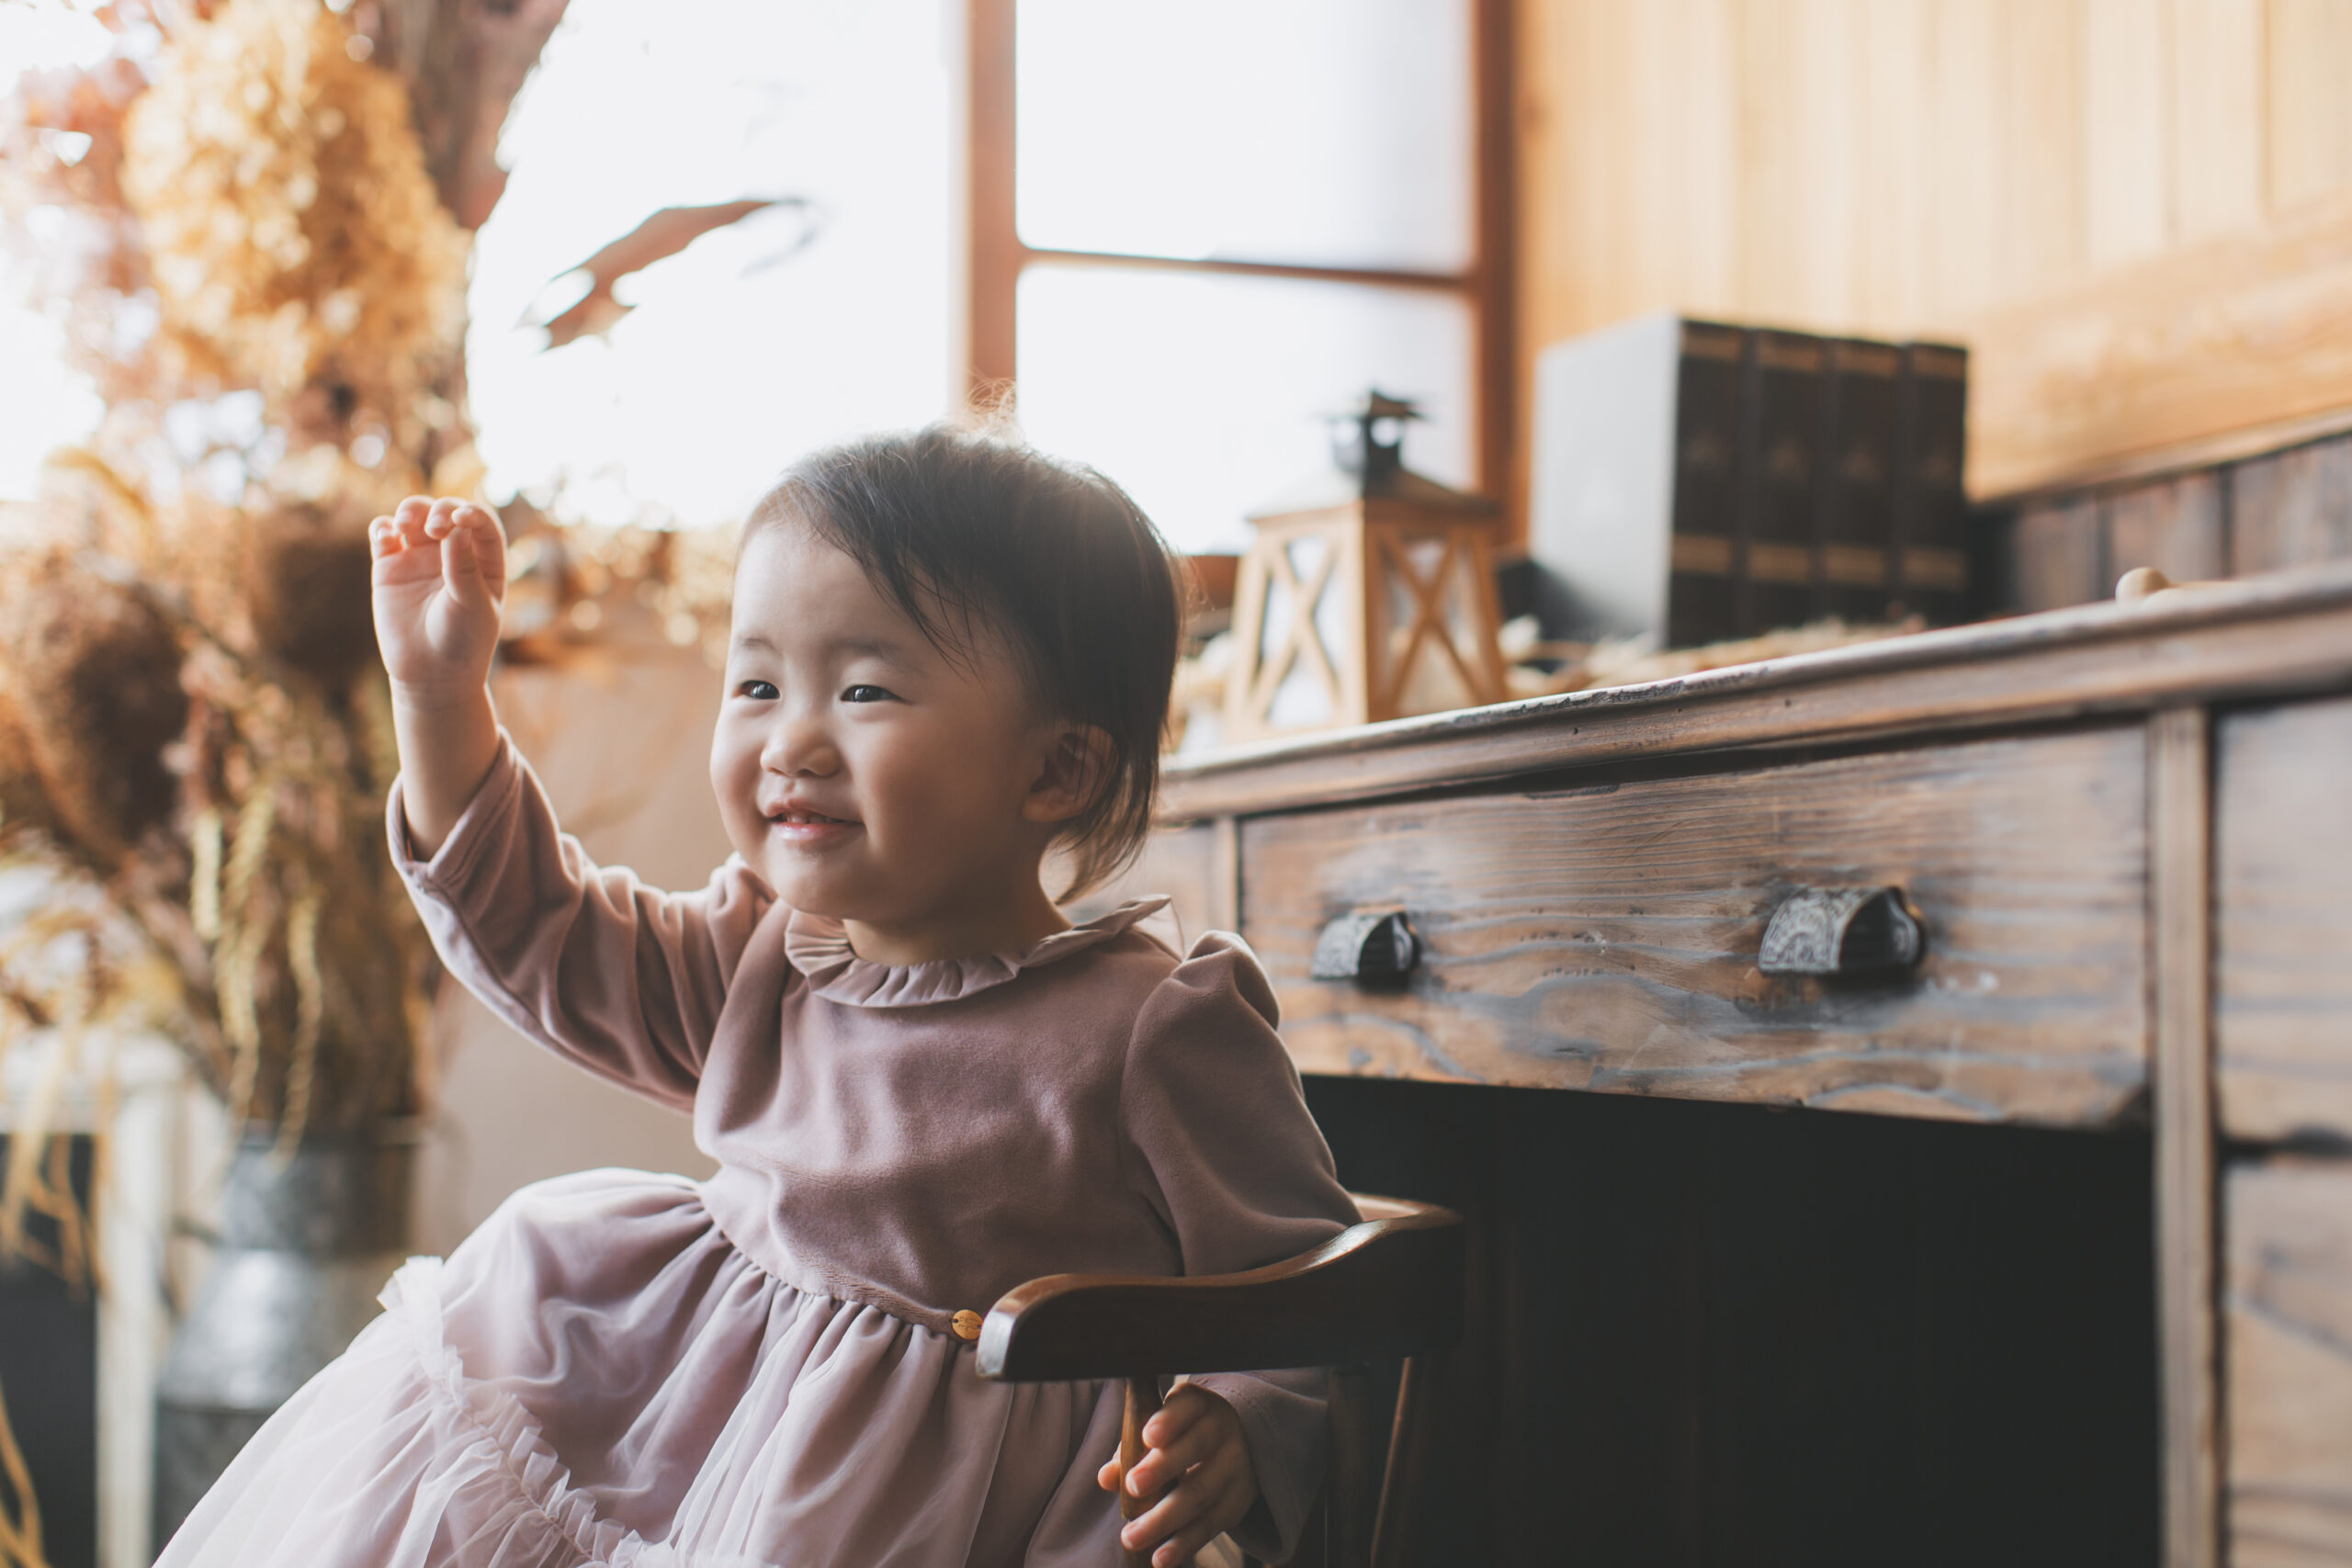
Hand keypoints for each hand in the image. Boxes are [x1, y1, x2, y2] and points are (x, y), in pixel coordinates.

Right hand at [370, 495, 506, 702]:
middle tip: (434, 528)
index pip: (482, 524)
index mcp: (484, 561)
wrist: (430, 674)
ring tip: (405, 525)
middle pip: (446, 512)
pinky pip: (383, 535)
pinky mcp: (389, 566)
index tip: (461, 519)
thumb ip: (464, 568)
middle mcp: (453, 552)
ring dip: (410, 510)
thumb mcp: (472, 606)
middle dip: (439, 511)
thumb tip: (456, 527)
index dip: (473, 514)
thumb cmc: (462, 642)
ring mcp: (420, 557)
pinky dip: (382, 527)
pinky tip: (386, 536)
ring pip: (414, 515)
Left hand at [1096, 1384, 1258, 1567]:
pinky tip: (1161, 1558)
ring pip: (1200, 1493)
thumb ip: (1131, 1449)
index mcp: (1199, 1405)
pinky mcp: (1237, 1501)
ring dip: (1164, 1518)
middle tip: (1132, 1486)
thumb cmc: (1181, 1435)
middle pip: (1195, 1448)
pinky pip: (1210, 1525)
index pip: (1186, 1407)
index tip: (1147, 1436)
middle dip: (1162, 1469)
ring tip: (1132, 1537)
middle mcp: (1222, 1431)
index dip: (1168, 1420)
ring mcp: (1235, 1466)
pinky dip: (1184, 1544)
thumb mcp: (1159, 1430)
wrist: (1239, 1445)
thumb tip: (1106, 1477)